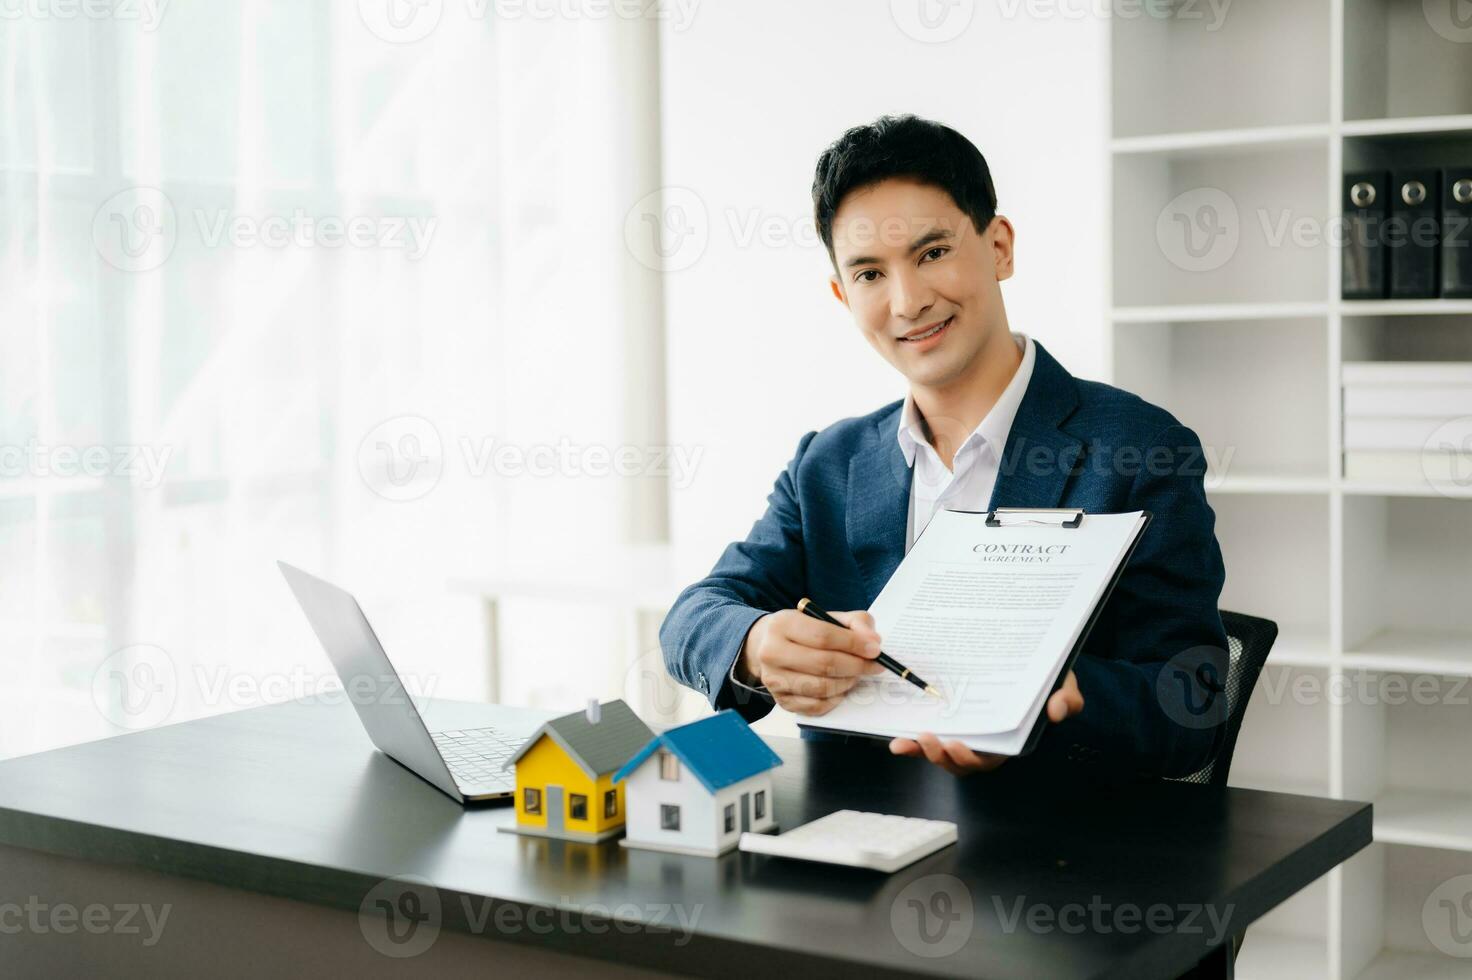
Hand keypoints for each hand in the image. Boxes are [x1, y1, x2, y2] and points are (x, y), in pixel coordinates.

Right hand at [738, 609, 885, 715]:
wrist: (769, 646)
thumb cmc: (804, 631)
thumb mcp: (827, 617)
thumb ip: (855, 623)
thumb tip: (872, 641)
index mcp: (783, 624)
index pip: (823, 636)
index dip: (853, 644)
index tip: (875, 649)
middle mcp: (772, 652)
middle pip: (823, 664)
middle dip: (856, 666)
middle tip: (874, 666)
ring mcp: (774, 679)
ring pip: (821, 687)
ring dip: (847, 683)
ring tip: (856, 675)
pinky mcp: (780, 700)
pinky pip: (815, 706)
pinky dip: (835, 699)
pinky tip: (841, 688)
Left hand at [888, 670, 1084, 774]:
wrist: (1033, 663)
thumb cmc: (1048, 680)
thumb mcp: (1063, 685)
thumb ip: (1067, 698)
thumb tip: (1057, 711)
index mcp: (1009, 740)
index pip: (988, 758)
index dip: (969, 758)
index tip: (956, 745)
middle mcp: (984, 743)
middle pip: (959, 761)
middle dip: (940, 756)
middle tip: (927, 739)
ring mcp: (965, 733)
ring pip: (940, 753)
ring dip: (922, 751)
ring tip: (908, 739)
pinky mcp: (948, 722)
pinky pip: (929, 737)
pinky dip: (912, 743)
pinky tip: (896, 740)